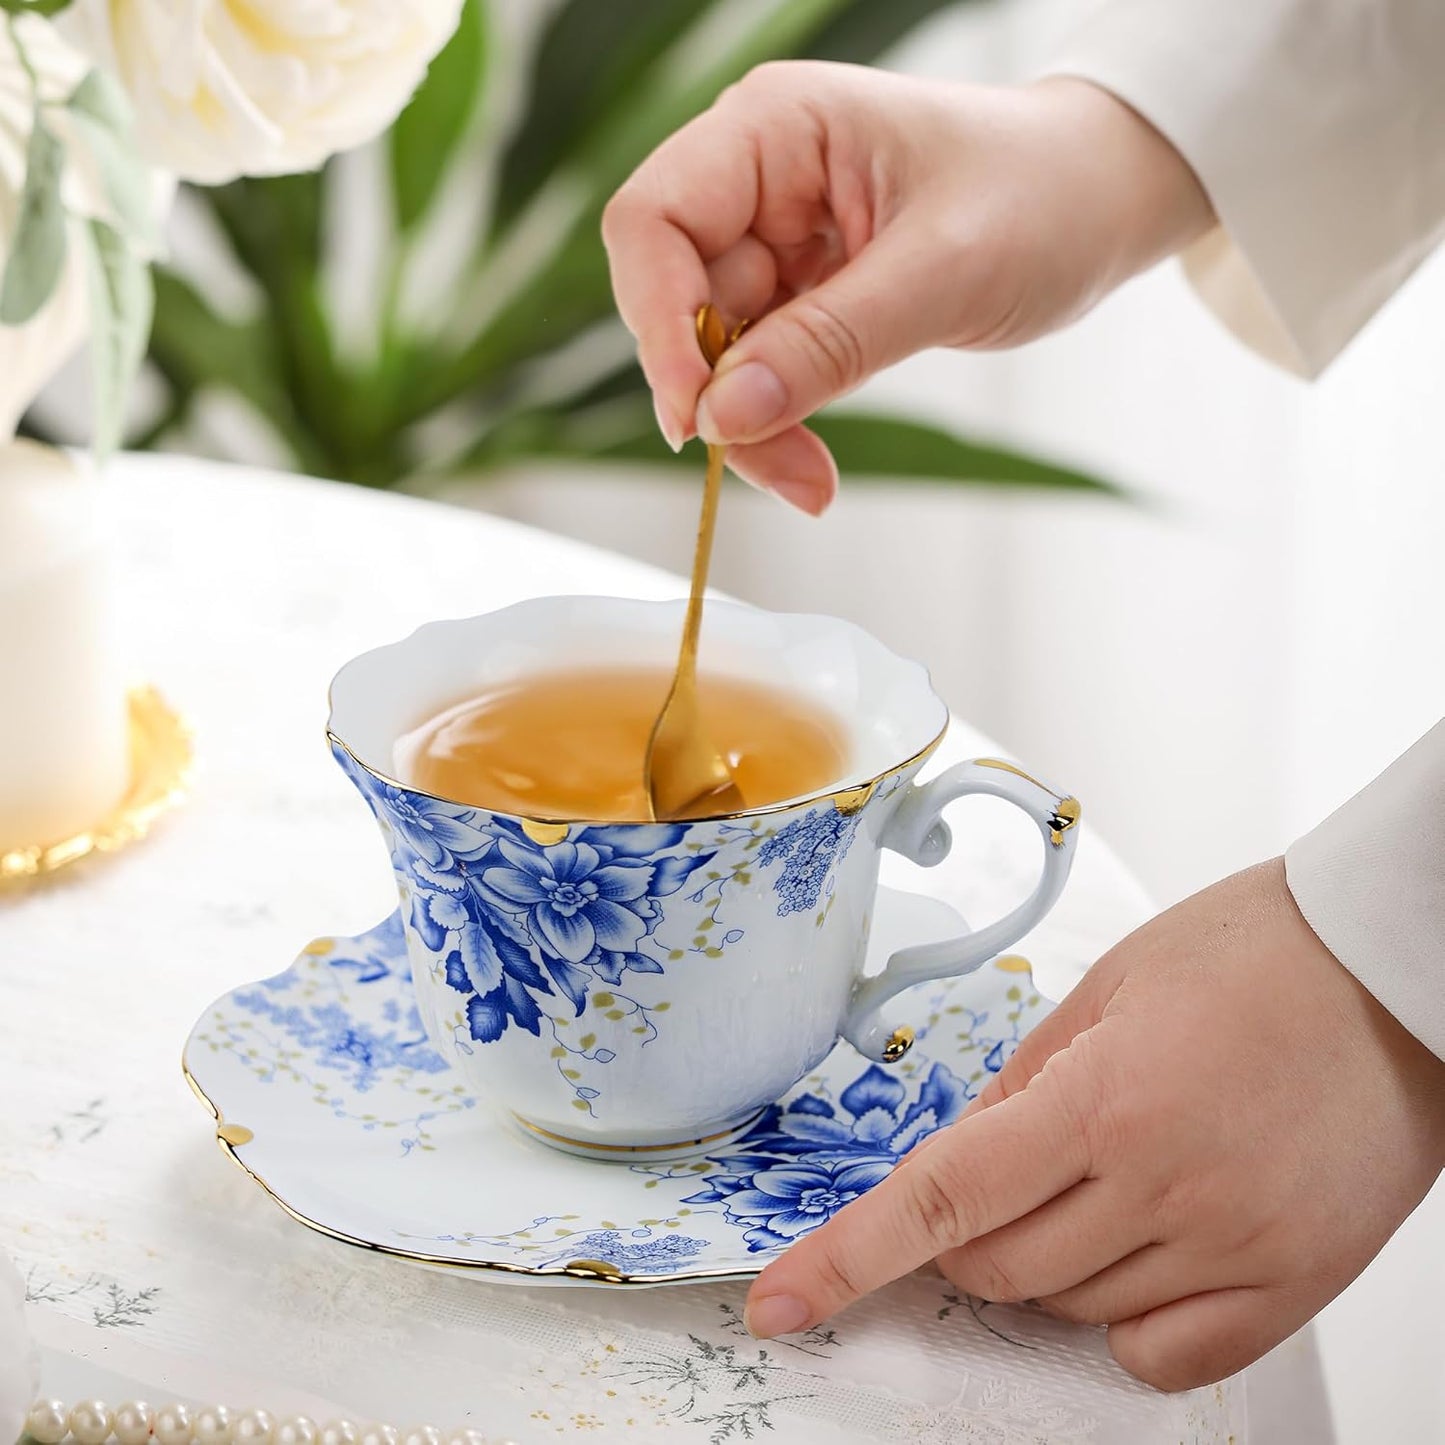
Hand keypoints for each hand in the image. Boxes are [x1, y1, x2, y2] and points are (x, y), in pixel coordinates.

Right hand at [602, 63, 1210, 512]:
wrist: (1105, 199)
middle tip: (781, 472)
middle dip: (716, 396)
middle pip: (676, 299)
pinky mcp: (801, 292)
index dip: (656, 323)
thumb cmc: (1046, 194)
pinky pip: (758, 370)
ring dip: (750, 425)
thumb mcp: (944, 272)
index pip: (654, 220)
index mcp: (777, 128)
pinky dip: (777, 422)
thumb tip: (724, 414)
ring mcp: (777, 238)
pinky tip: (811, 462)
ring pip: (714, 351)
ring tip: (811, 482)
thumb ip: (829, 343)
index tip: (696, 417)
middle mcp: (759, 178)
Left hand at [743, 859, 1444, 1389]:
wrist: (1393, 968)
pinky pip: (1165, 1357)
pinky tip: (1139, 1247)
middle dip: (961, 1238)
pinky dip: (1122, 1320)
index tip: (783, 1302)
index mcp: (1106, 1099)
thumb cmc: (1252, 952)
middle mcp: (1167, 1186)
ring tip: (1098, 1177)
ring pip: (1072, 1311)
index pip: (942, 1199)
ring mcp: (1235, 1247)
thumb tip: (961, 1158)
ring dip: (1044, 1264)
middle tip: (998, 1176)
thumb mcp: (1108, 988)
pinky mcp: (1294, 1285)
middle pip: (998, 1269)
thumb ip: (1022, 1083)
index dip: (848, 1257)